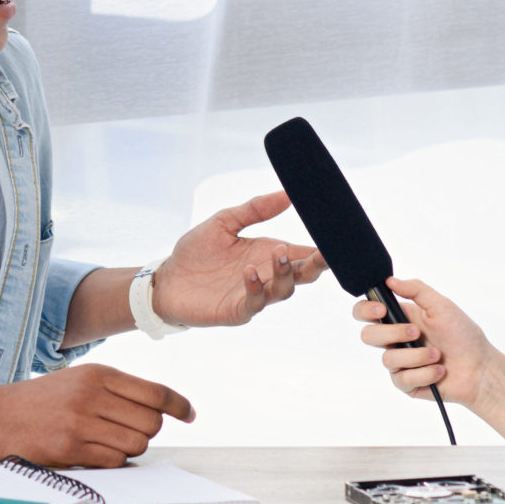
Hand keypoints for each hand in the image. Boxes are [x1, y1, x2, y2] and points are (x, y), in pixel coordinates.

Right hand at [0, 363, 194, 467]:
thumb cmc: (42, 400)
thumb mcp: (80, 380)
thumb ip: (117, 391)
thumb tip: (162, 411)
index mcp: (99, 373)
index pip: (155, 392)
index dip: (179, 405)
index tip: (190, 415)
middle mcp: (92, 393)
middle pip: (150, 423)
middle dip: (146, 433)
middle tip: (126, 434)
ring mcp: (81, 421)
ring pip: (136, 445)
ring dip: (129, 450)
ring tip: (106, 444)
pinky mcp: (70, 447)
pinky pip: (114, 462)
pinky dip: (112, 463)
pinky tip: (94, 454)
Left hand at [149, 191, 326, 327]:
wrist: (167, 279)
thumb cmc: (196, 252)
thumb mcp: (225, 222)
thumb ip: (255, 209)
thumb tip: (286, 193)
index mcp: (268, 253)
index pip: (304, 253)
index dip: (323, 248)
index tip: (337, 238)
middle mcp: (267, 275)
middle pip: (303, 275)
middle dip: (317, 265)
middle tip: (324, 253)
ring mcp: (254, 294)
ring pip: (283, 290)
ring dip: (285, 273)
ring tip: (278, 253)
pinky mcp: (236, 310)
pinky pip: (254, 303)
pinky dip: (255, 288)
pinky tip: (250, 272)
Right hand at [354, 276, 495, 407]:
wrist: (480, 368)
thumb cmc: (463, 335)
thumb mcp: (442, 306)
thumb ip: (416, 290)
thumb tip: (390, 280)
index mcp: (400, 319)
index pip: (367, 312)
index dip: (365, 310)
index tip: (381, 310)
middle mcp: (396, 341)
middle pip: (368, 336)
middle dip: (392, 333)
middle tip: (416, 332)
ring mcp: (400, 363)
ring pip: (387, 360)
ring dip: (416, 356)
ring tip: (437, 355)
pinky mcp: (407, 384)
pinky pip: (402, 379)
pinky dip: (424, 373)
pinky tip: (439, 371)